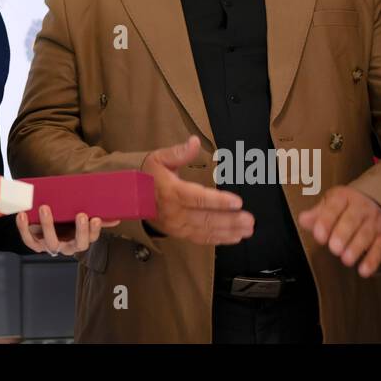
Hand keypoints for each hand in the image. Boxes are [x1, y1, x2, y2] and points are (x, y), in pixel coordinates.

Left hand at [15, 206, 116, 255]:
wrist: (42, 224)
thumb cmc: (65, 220)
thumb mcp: (80, 218)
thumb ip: (97, 216)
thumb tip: (116, 218)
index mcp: (80, 240)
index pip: (91, 238)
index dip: (94, 230)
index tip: (96, 218)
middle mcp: (67, 246)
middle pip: (77, 244)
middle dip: (80, 230)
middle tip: (82, 214)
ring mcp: (51, 246)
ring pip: (51, 241)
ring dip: (48, 225)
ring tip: (45, 208)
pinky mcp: (35, 244)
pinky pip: (29, 239)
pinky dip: (24, 228)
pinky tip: (22, 215)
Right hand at [138, 136, 253, 244]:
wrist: (130, 197)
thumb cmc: (149, 175)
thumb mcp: (159, 158)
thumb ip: (179, 152)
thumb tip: (194, 141)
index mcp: (171, 192)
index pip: (197, 198)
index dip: (218, 201)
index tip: (237, 202)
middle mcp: (174, 212)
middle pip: (206, 218)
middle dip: (230, 220)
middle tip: (250, 220)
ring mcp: (177, 226)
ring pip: (206, 231)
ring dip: (228, 231)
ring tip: (247, 230)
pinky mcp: (180, 234)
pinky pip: (201, 238)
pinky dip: (219, 239)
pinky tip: (235, 237)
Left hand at [297, 185, 380, 276]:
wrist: (375, 201)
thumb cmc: (345, 207)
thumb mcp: (329, 205)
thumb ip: (316, 214)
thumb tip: (303, 220)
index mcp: (344, 197)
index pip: (334, 207)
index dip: (326, 221)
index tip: (319, 236)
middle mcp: (361, 208)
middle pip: (352, 220)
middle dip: (343, 235)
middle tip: (334, 248)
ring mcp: (374, 222)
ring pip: (366, 234)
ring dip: (357, 248)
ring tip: (346, 260)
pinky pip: (380, 248)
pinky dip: (373, 260)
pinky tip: (364, 271)